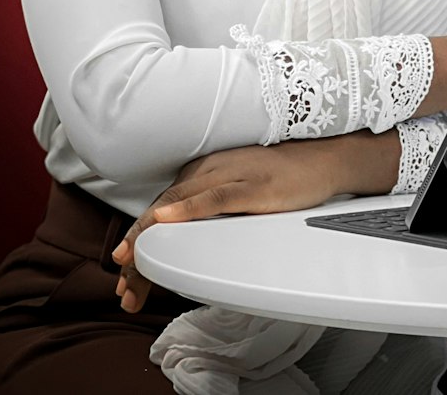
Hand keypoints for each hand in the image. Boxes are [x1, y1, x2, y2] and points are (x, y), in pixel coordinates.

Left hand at [111, 131, 398, 312]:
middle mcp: (209, 169)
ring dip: (151, 236)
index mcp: (203, 172)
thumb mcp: (237, 190)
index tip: (124, 276)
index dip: (139, 242)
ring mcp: (230, 174)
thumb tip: (184, 238)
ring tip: (131, 264)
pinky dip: (187, 208)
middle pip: (162, 210)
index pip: (161, 208)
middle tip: (122, 287)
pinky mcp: (251, 184)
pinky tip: (167, 219)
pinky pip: (213, 197)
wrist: (324, 158)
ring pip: (178, 205)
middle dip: (138, 250)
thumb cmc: (282, 177)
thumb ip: (210, 206)